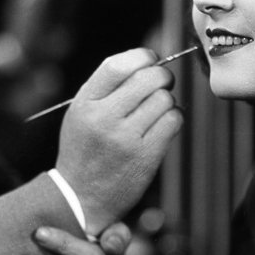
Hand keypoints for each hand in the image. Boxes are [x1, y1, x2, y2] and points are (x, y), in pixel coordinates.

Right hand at [56, 49, 182, 232]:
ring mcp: (126, 138)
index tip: (150, 60)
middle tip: (160, 84)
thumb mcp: (80, 112)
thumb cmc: (84, 151)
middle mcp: (104, 118)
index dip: (142, 56)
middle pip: (149, 78)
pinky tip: (161, 126)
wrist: (80, 198)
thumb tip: (147, 61)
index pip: (118, 64)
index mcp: (85, 103)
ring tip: (155, 112)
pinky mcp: (146, 156)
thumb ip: (106, 87)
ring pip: (165, 98)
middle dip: (162, 76)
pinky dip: (174, 118)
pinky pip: (174, 120)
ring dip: (167, 101)